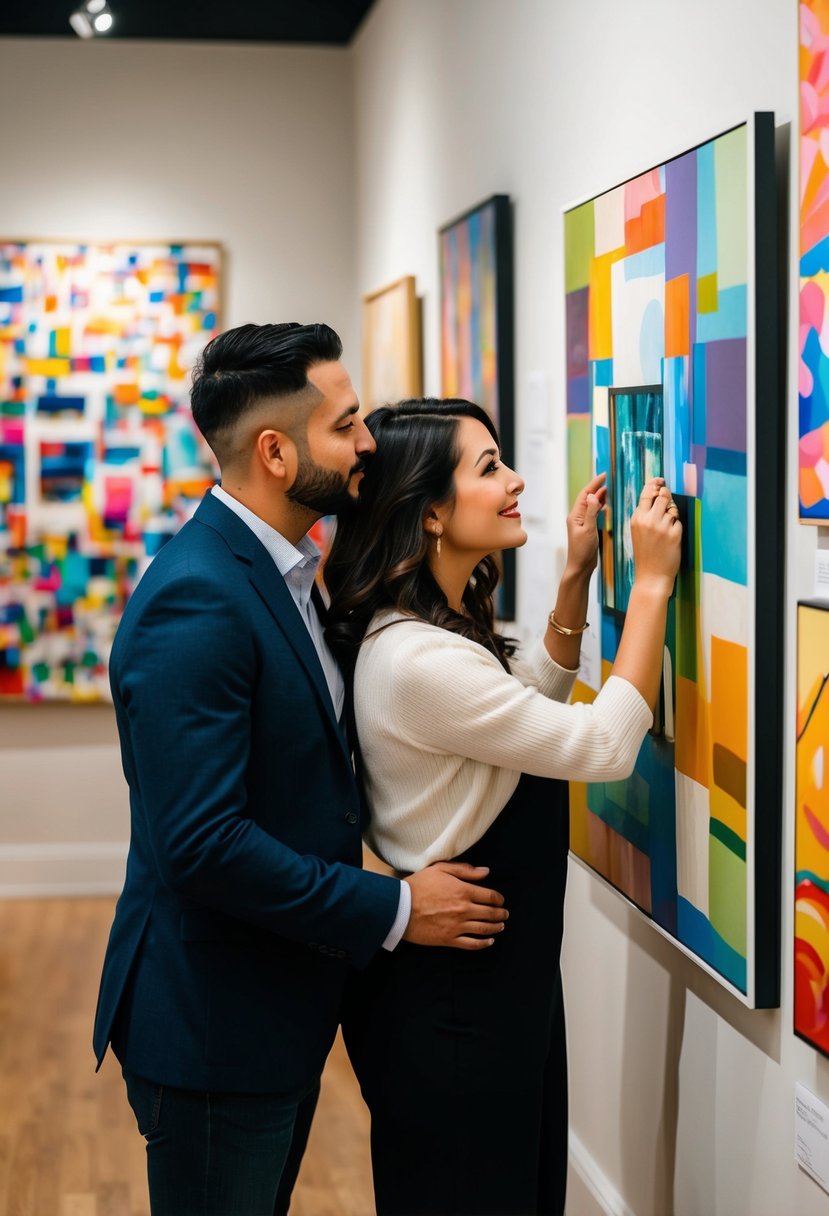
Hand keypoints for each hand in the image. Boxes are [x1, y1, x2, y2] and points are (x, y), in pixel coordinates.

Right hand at [403, 862, 507, 949]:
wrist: (400, 907)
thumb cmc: (418, 885)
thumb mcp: (440, 869)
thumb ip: (465, 870)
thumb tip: (486, 872)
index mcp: (463, 891)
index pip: (490, 896)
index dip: (498, 898)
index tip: (500, 900)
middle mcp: (464, 909)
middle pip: (490, 913)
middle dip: (501, 914)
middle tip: (505, 914)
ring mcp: (457, 926)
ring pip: (484, 929)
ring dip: (496, 928)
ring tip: (500, 926)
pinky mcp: (449, 939)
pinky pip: (471, 944)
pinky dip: (483, 943)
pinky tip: (489, 941)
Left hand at [565, 473, 606, 576]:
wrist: (580, 566)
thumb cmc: (582, 550)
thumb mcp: (588, 530)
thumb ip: (591, 513)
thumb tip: (593, 495)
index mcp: (575, 515)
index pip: (585, 494)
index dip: (594, 484)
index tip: (604, 475)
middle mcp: (577, 517)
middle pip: (587, 497)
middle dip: (596, 487)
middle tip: (608, 478)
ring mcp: (582, 522)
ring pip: (591, 505)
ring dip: (599, 496)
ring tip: (608, 488)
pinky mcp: (587, 528)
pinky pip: (593, 513)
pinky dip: (600, 506)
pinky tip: (605, 504)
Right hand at [631, 479, 681, 595]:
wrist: (651, 575)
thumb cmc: (645, 554)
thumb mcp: (638, 531)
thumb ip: (645, 514)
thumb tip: (657, 495)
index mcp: (637, 518)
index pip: (646, 492)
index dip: (655, 483)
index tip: (660, 480)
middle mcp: (648, 519)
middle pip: (662, 495)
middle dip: (667, 495)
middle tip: (668, 500)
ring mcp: (662, 526)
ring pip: (672, 507)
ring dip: (672, 512)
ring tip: (667, 526)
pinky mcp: (674, 533)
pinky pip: (678, 520)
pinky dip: (676, 526)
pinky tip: (670, 538)